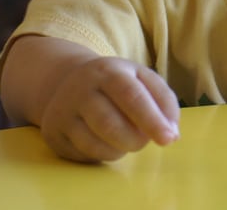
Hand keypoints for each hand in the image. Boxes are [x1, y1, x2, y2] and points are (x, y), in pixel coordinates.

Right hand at [38, 56, 180, 162]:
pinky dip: (103, 155)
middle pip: (110, 124)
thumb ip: (164, 100)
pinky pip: (83, 155)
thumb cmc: (116, 83)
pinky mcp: (53, 134)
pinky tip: (106, 142)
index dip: (152, 120)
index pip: (132, 96)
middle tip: (144, 140)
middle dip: (135, 140)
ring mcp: (63, 112)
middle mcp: (82, 89)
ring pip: (95, 144)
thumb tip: (172, 132)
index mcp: (109, 71)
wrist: (66, 81)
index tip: (169, 139)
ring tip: (126, 139)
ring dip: (119, 149)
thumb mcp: (142, 79)